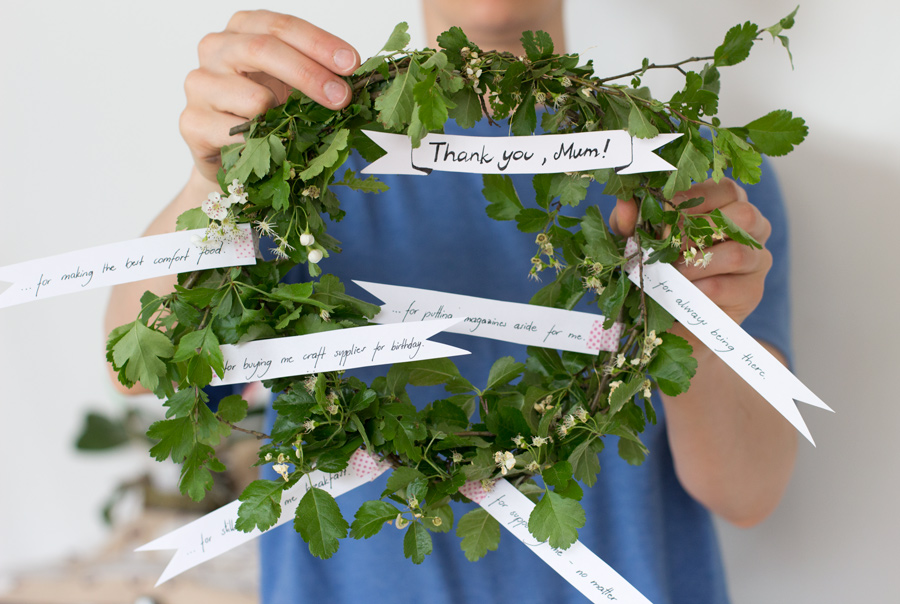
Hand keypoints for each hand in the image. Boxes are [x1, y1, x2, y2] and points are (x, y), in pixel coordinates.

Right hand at [180, 10, 360, 181]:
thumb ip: (319, 75)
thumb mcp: (295, 87)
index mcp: (243, 29)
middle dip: (309, 74)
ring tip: (293, 132)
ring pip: (254, 98)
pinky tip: (269, 148)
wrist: (234, 159)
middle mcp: (215, 48)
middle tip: (341, 97)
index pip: (281, 26)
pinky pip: (239, 134)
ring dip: (285, 118)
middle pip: (263, 50)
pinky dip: (263, 144)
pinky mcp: (192, 122)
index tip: (351, 63)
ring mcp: (199, 84)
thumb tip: (357, 79)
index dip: (319, 43)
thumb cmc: (269, 115)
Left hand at [610, 178, 772, 340]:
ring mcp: (756, 261)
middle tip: (667, 245)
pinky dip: (696, 290)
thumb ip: (631, 220)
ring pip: (737, 254)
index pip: (726, 189)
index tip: (664, 214)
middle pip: (744, 215)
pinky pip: (726, 287)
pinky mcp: (750, 293)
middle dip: (700, 230)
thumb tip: (625, 202)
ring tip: (669, 273)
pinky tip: (678, 292)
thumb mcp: (639, 239)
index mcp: (728, 204)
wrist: (669, 314)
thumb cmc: (658, 264)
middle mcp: (750, 229)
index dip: (696, 200)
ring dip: (695, 264)